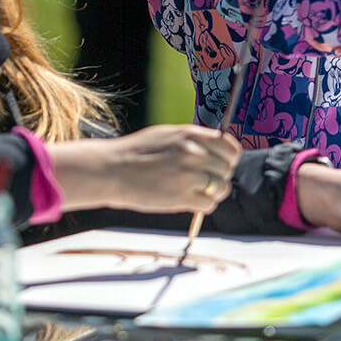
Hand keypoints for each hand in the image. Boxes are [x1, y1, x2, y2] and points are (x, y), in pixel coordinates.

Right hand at [50, 124, 240, 214]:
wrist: (111, 170)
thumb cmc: (137, 152)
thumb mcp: (167, 134)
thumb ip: (193, 139)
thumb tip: (218, 146)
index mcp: (191, 135)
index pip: (230, 147)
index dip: (229, 158)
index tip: (222, 164)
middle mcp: (193, 153)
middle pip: (226, 169)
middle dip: (218, 176)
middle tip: (203, 180)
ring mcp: (188, 176)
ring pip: (221, 188)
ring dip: (213, 192)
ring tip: (197, 191)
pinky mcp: (181, 197)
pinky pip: (209, 205)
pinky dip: (203, 205)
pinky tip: (189, 200)